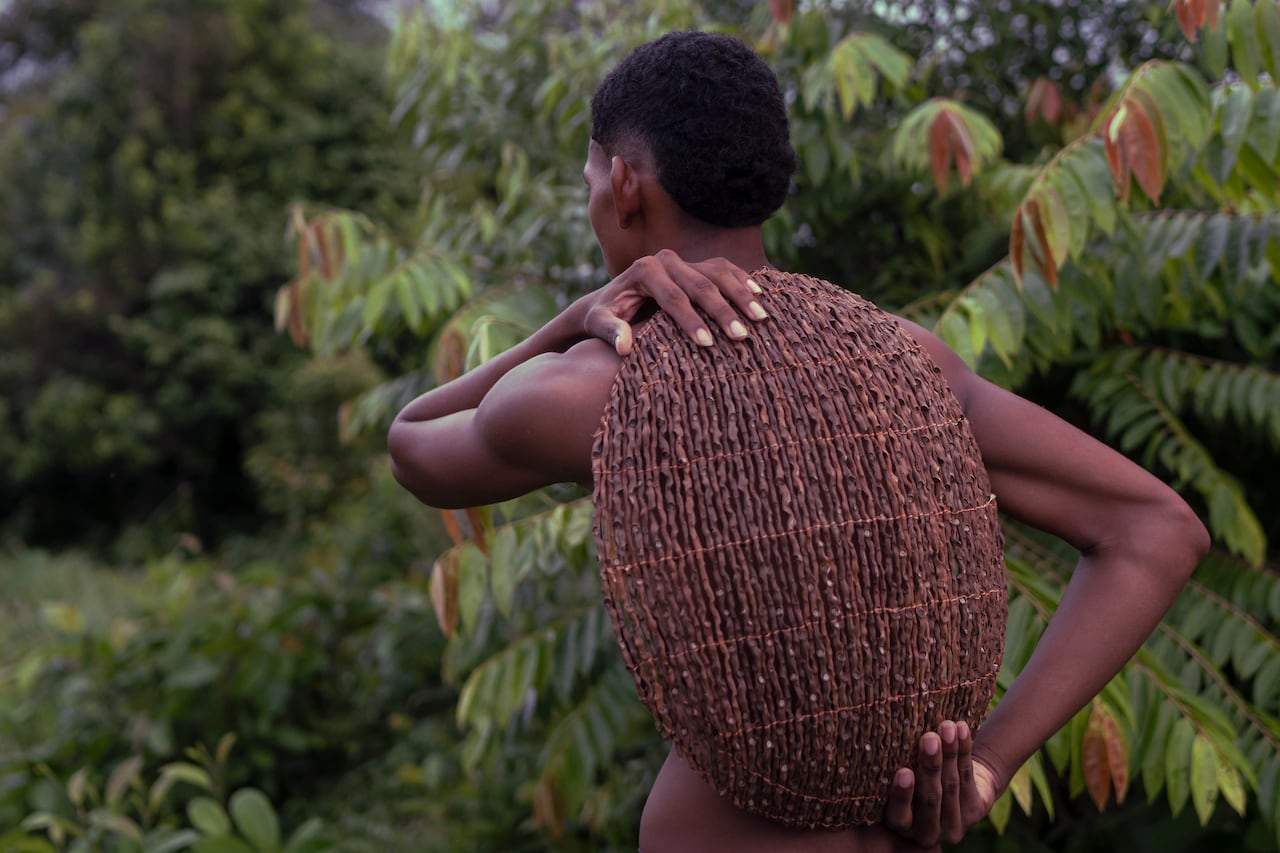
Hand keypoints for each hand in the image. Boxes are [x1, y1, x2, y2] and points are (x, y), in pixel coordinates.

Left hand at [582, 249, 768, 354]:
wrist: (611, 300)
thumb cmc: (605, 316)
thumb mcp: (599, 324)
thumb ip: (609, 332)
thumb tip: (625, 346)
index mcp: (643, 270)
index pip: (672, 297)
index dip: (690, 320)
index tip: (707, 343)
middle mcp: (665, 259)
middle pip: (700, 285)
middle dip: (722, 311)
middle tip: (740, 336)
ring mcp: (684, 260)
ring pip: (718, 273)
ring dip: (741, 295)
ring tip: (760, 318)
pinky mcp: (697, 264)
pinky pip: (725, 269)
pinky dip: (743, 281)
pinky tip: (761, 296)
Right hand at [883, 721, 999, 847]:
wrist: (950, 789)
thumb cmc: (912, 780)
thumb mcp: (901, 784)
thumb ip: (896, 773)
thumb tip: (881, 742)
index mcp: (902, 826)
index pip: (900, 813)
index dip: (902, 794)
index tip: (904, 772)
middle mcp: (927, 833)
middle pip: (930, 797)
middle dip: (930, 766)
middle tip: (929, 738)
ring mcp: (954, 825)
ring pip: (951, 784)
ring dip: (950, 752)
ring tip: (947, 727)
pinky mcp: (976, 811)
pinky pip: (968, 776)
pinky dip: (964, 750)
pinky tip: (961, 730)